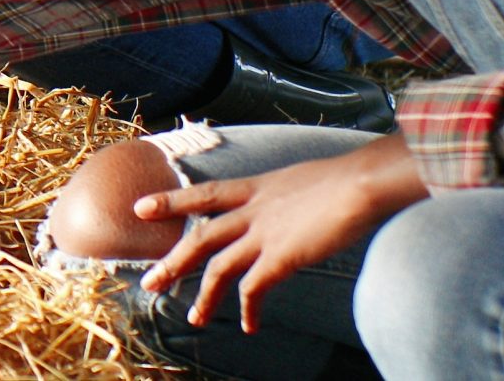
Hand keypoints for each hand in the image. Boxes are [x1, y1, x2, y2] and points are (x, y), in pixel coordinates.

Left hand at [134, 134, 425, 333]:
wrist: (364, 181)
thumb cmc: (352, 177)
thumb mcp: (309, 178)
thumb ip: (294, 194)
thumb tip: (304, 204)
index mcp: (258, 186)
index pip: (204, 193)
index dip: (170, 200)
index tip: (140, 207)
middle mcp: (254, 210)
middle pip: (200, 237)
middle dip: (173, 261)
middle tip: (150, 281)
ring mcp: (264, 234)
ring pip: (219, 267)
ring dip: (205, 296)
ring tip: (192, 318)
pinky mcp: (281, 257)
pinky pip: (254, 289)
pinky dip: (248, 309)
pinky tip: (248, 325)